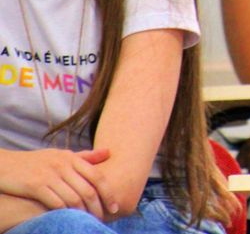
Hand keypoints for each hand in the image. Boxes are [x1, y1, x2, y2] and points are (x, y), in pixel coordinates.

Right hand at [0, 148, 117, 218]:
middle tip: (103, 219)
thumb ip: (84, 156)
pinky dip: (66, 213)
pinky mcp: (35, 186)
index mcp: (71, 157)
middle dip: (98, 207)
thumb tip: (109, 152)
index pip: (98, 176)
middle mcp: (62, 165)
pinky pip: (56, 203)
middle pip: (88, 190)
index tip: (116, 206)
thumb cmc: (35, 162)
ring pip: (74, 198)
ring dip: (83, 213)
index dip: (109, 193)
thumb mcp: (60, 155)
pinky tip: (69, 219)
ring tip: (88, 221)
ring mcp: (49, 175)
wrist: (3, 165)